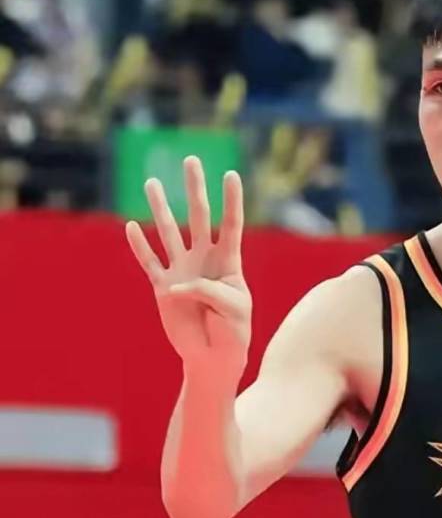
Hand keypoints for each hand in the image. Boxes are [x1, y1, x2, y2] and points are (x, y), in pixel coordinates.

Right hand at [125, 156, 251, 381]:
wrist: (214, 358)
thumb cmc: (233, 333)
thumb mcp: (233, 310)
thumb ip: (210, 291)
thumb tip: (178, 284)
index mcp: (228, 262)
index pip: (231, 224)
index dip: (231, 200)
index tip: (230, 174)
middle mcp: (204, 260)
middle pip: (198, 216)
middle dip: (194, 188)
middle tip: (190, 159)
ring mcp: (182, 271)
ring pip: (168, 232)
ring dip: (160, 208)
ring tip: (151, 182)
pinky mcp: (163, 289)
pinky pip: (149, 263)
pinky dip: (139, 246)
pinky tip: (130, 227)